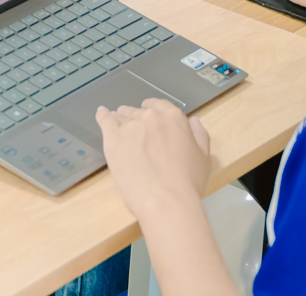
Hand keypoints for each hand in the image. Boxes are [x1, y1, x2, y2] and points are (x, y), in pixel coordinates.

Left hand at [95, 98, 211, 219]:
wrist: (166, 199)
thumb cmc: (187, 182)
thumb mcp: (203, 157)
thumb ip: (198, 135)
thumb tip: (193, 121)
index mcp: (173, 118)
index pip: (160, 105)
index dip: (154, 109)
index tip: (150, 112)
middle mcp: (151, 116)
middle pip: (140, 112)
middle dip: (137, 118)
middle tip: (135, 128)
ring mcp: (130, 126)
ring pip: (123, 116)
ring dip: (122, 118)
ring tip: (118, 121)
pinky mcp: (113, 138)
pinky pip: (105, 120)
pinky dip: (103, 116)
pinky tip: (101, 113)